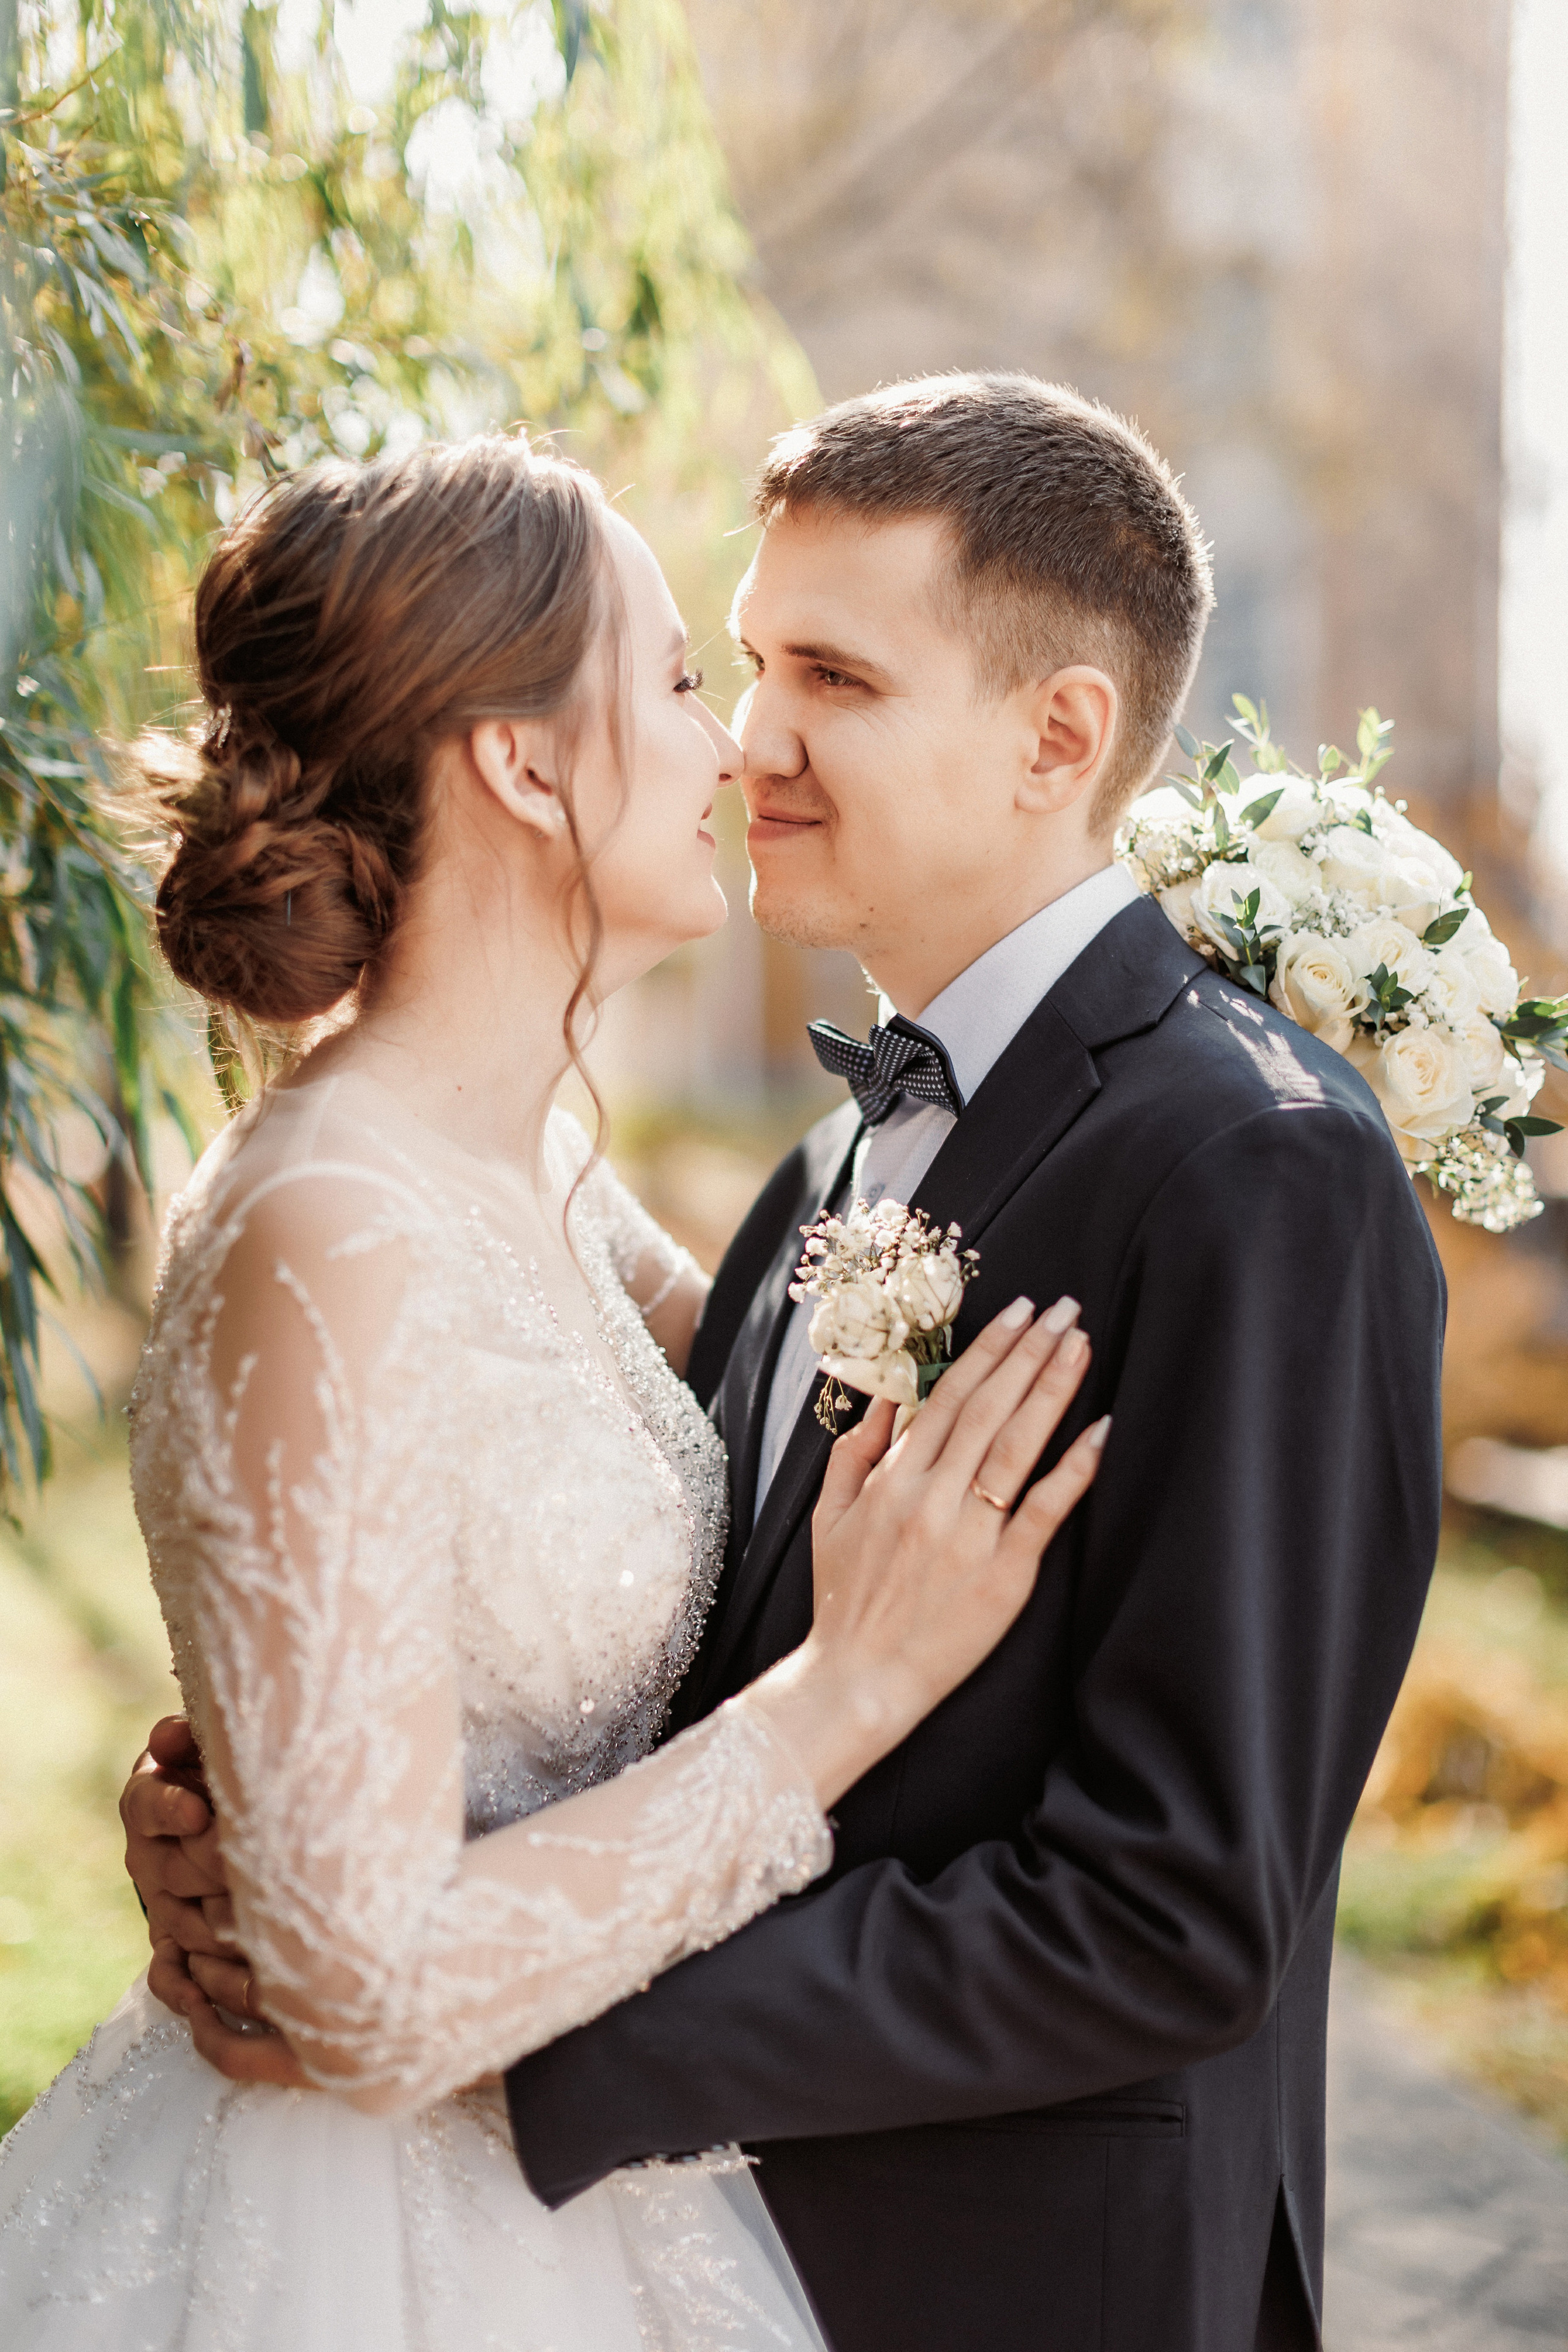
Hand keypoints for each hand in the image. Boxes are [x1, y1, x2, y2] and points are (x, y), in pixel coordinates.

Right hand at [120, 1716, 310, 2085]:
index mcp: (150, 1803)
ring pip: (182, 1925)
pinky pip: (171, 1977)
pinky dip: (190, 1992)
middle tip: (260, 1873)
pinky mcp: (175, 1946)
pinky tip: (217, 2001)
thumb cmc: (221, 1771)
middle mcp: (149, 1857)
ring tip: (266, 1937)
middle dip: (216, 1871)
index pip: (147, 1805)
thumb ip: (192, 1737)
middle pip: (173, 1870)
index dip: (172, 1808)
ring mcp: (162, 1905)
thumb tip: (172, 1735)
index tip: (201, 1808)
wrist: (220, 1815)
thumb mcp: (208, 1745)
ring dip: (222, 1934)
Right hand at [748, 1298, 1104, 1807]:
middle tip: (1065, 1308)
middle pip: (989, 1407)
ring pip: (1018, 1444)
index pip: (947, 1396)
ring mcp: (970, 1535)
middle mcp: (932, 1498)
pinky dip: (1075, 1467)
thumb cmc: (844, 1599)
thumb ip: (856, 1451)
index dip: (988, 1349)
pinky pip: (1045, 1510)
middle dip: (1029, 1351)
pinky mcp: (1005, 1575)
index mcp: (893, 1479)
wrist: (858, 1679)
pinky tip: (1102, 1429)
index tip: (1019, 1313)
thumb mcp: (830, 1516)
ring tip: (1081, 1343)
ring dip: (1052, 1387)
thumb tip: (883, 1396)